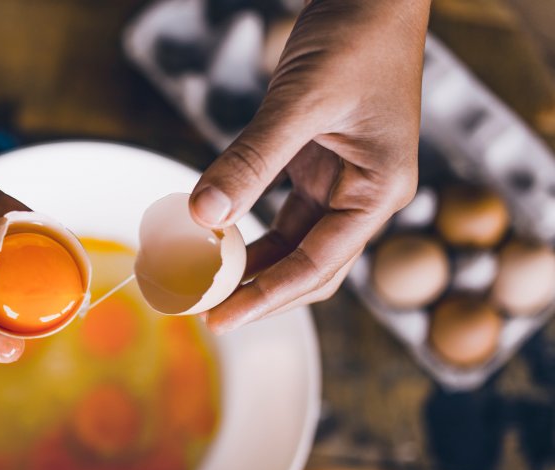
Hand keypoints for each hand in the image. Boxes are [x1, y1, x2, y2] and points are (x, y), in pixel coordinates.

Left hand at [189, 0, 430, 332]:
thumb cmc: (354, 39)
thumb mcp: (300, 103)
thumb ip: (251, 161)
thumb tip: (202, 216)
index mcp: (379, 192)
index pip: (319, 265)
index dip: (267, 297)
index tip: (220, 318)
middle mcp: (364, 196)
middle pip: (309, 267)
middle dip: (260, 291)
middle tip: (204, 309)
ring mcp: (341, 183)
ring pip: (293, 245)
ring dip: (251, 265)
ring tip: (203, 283)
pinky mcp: (318, 167)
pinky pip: (282, 213)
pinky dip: (250, 229)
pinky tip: (216, 239)